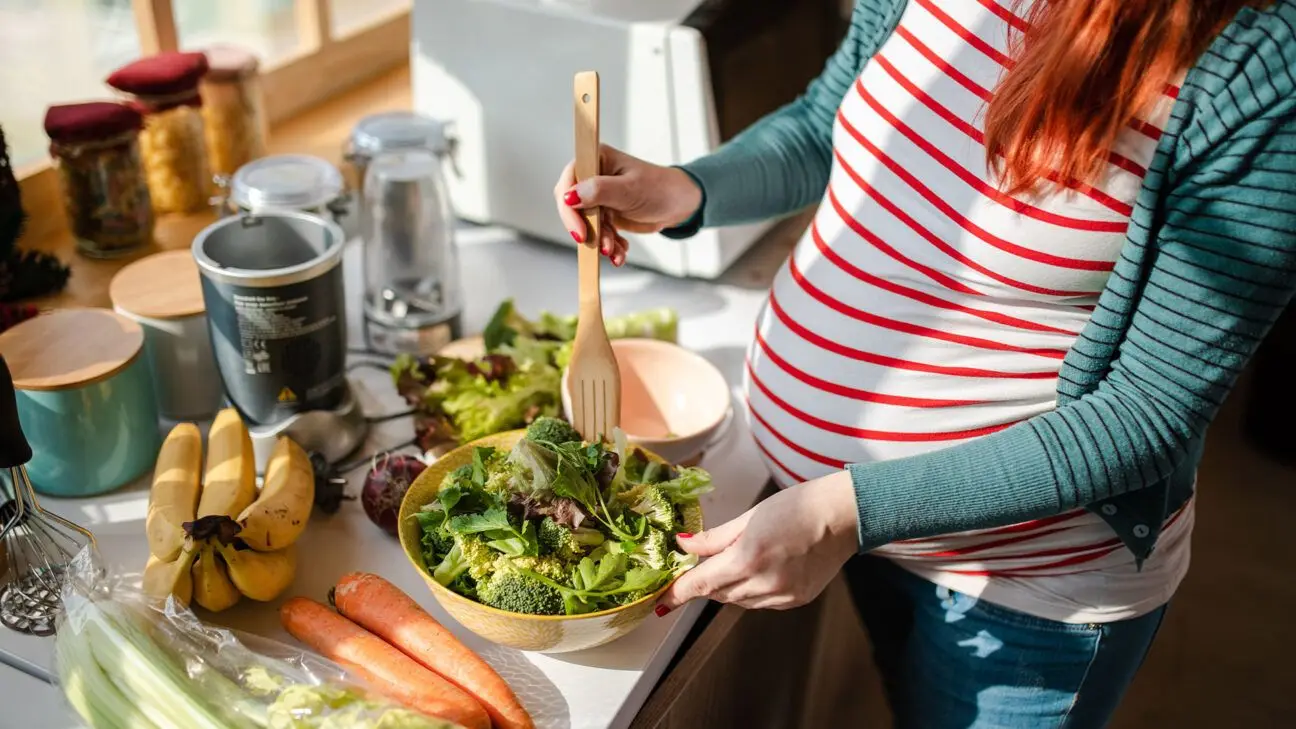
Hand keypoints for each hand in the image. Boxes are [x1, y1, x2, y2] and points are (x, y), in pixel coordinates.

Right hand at [553, 145, 701, 265]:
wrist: (679, 205)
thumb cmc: (659, 188)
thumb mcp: (629, 189)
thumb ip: (599, 191)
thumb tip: (569, 196)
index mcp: (596, 159)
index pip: (569, 183)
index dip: (569, 209)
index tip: (580, 231)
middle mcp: (593, 177)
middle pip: (572, 207)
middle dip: (587, 230)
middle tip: (601, 246)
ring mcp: (598, 197)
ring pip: (586, 224)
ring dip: (600, 241)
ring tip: (615, 251)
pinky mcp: (605, 215)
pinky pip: (599, 233)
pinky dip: (609, 245)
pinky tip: (620, 252)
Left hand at [657, 470, 858, 612]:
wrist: (842, 517)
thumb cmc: (798, 507)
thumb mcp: (750, 517)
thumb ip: (715, 538)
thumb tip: (684, 546)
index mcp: (748, 558)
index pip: (702, 584)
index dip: (678, 594)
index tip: (661, 602)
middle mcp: (764, 583)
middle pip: (719, 594)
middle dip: (707, 581)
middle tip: (703, 564)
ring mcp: (782, 596)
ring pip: (740, 601)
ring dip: (730, 586)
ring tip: (741, 559)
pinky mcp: (797, 601)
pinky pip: (762, 602)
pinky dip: (753, 590)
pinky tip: (762, 569)